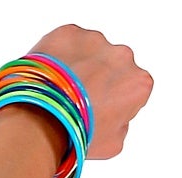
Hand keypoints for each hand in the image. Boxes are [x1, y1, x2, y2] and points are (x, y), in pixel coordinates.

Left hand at [24, 24, 152, 158]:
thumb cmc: (79, 130)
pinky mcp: (68, 31)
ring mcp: (94, 40)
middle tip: (85, 96)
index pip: (136, 87)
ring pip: (93, 50)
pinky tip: (55, 73)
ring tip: (66, 85)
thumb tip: (114, 113)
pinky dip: (64, 52)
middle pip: (116, 64)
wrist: (42, 116)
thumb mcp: (115, 143)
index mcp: (139, 83)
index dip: (121, 98)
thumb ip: (123, 122)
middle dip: (104, 77)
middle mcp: (121, 56)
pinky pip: (70, 41)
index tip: (107, 106)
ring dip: (83, 63)